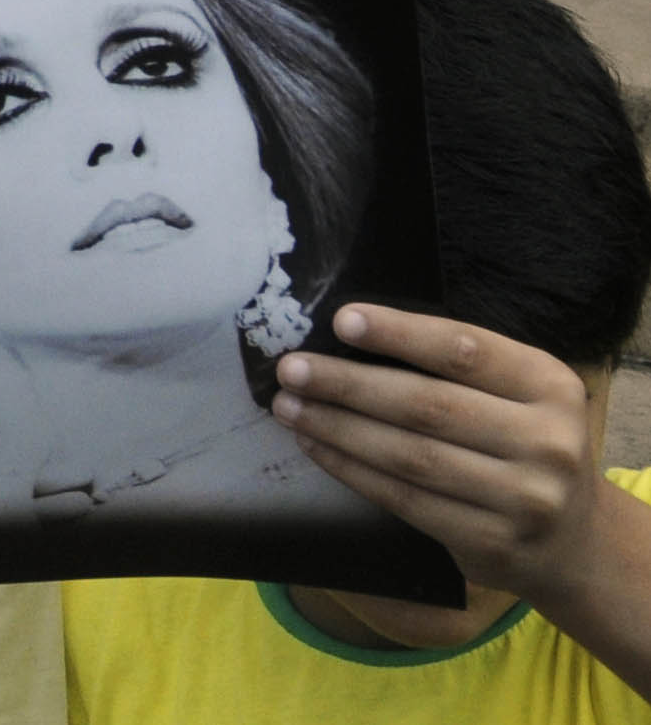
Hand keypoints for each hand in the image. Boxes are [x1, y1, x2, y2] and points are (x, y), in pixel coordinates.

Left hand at [276, 305, 622, 604]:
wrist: (572, 541)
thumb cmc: (523, 445)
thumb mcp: (519, 395)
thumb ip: (459, 368)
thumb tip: (352, 335)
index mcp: (550, 386)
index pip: (466, 350)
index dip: (401, 334)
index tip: (342, 321)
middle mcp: (547, 441)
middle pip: (428, 405)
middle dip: (349, 384)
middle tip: (292, 369)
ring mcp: (524, 498)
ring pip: (410, 456)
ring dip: (338, 428)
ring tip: (290, 407)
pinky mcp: (492, 541)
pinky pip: (405, 499)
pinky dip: (352, 469)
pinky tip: (317, 447)